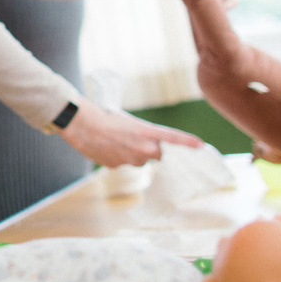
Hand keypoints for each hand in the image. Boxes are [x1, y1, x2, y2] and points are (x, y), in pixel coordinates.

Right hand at [57, 99, 200, 166]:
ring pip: (138, 160)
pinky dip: (116, 157)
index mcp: (145, 131)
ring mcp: (130, 159)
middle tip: (133, 137)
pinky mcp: (116, 166)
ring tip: (114, 139)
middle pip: (155, 153)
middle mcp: (142, 147)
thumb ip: (142, 137)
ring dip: (132, 153)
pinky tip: (104, 146)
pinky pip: (121, 163)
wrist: (79, 122)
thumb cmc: (102, 115)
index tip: (201, 146)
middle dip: (149, 149)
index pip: (172, 137)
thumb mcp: (127, 121)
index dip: (187, 142)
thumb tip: (147, 151)